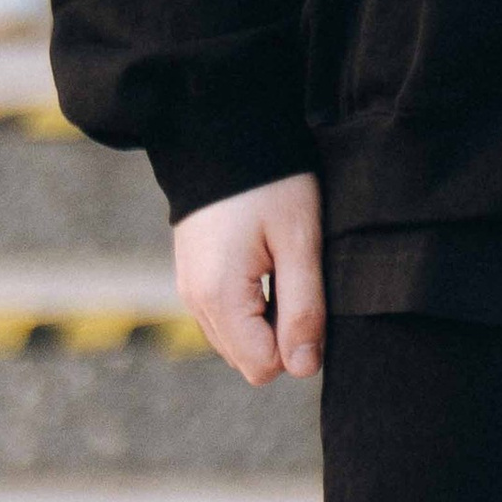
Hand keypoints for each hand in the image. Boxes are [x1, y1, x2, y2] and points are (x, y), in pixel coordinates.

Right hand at [173, 172, 325, 387]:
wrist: (224, 133)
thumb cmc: (272, 183)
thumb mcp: (300, 241)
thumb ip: (303, 308)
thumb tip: (305, 369)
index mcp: (219, 298)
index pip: (263, 368)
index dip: (298, 344)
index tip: (312, 297)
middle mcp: (195, 303)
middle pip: (247, 360)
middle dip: (281, 336)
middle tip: (300, 279)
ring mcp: (189, 290)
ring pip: (236, 340)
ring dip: (266, 320)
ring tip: (283, 267)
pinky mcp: (192, 276)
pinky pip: (225, 317)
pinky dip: (250, 304)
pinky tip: (266, 264)